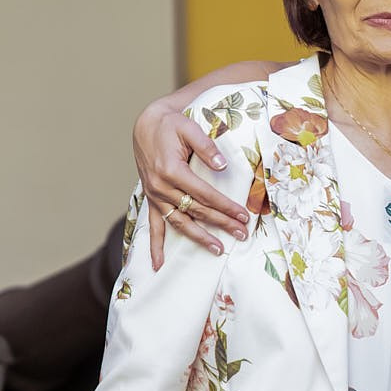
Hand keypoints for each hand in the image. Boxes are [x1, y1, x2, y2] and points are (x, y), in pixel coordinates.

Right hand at [134, 99, 246, 267]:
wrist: (146, 125)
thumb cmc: (171, 125)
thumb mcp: (189, 128)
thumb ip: (206, 147)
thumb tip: (222, 166)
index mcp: (171, 170)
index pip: (205, 194)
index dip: (225, 206)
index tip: (243, 215)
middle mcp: (161, 187)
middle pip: (196, 211)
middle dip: (221, 223)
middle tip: (242, 234)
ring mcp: (154, 195)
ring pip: (179, 222)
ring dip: (198, 237)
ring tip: (218, 249)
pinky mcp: (151, 199)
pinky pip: (153, 226)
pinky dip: (155, 247)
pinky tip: (158, 265)